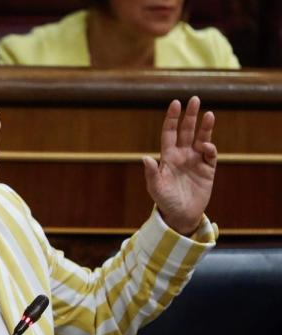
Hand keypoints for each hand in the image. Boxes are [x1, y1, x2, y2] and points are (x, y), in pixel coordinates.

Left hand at [143, 96, 216, 234]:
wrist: (180, 215)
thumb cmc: (165, 201)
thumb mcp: (155, 188)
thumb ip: (151, 173)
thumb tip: (145, 158)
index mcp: (168, 157)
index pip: (170, 133)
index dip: (172, 119)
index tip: (175, 104)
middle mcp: (182, 155)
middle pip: (186, 131)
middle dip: (190, 116)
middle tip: (194, 99)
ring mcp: (196, 161)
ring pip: (201, 139)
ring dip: (205, 127)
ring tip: (209, 114)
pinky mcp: (208, 170)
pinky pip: (210, 155)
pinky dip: (209, 148)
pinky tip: (206, 146)